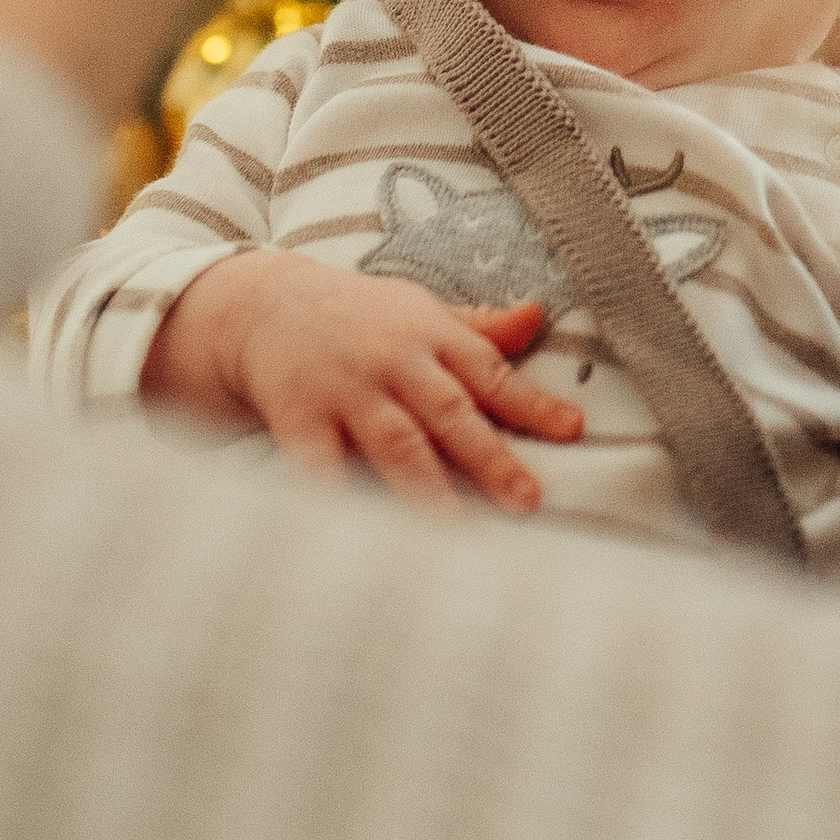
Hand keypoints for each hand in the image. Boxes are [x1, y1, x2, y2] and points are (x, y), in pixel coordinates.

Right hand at [143, 252, 583, 509]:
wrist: (266, 302)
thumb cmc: (359, 316)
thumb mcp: (421, 310)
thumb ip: (480, 328)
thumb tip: (539, 316)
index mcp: (431, 338)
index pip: (490, 373)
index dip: (532, 402)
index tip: (573, 429)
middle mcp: (395, 362)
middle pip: (449, 413)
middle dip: (489, 457)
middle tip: (526, 500)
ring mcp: (347, 390)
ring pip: (394, 444)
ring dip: (427, 491)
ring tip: (458, 537)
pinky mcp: (299, 416)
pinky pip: (320, 464)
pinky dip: (336, 497)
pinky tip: (359, 533)